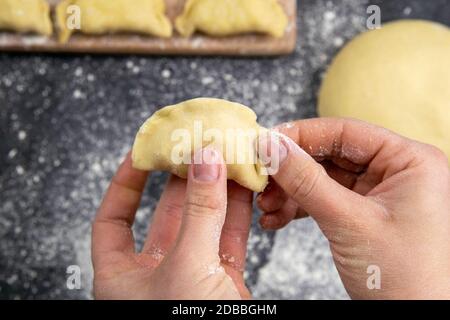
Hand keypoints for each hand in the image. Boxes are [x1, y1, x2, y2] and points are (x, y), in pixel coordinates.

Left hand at [92, 148, 252, 299]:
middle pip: (166, 214)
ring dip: (216, 191)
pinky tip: (244, 186)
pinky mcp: (222, 280)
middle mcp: (154, 273)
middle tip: (197, 147)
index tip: (142, 154)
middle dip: (184, 179)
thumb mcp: (186, 266)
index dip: (125, 184)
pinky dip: (237, 212)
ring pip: (202, 223)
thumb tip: (207, 161)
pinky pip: (228, 238)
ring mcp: (191, 275)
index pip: (112, 220)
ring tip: (225, 157)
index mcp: (121, 276)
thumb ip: (199, 213)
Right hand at [257, 118, 449, 298]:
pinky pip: (325, 198)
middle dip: (292, 170)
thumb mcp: (349, 223)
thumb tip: (270, 146)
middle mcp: (395, 170)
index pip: (345, 132)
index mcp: (409, 160)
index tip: (265, 143)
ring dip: (290, 191)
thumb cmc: (404, 278)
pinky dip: (299, 207)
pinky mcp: (364, 212)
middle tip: (261, 178)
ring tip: (266, 207)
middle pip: (330, 154)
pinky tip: (276, 219)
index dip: (301, 135)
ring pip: (322, 178)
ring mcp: (378, 192)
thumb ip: (306, 181)